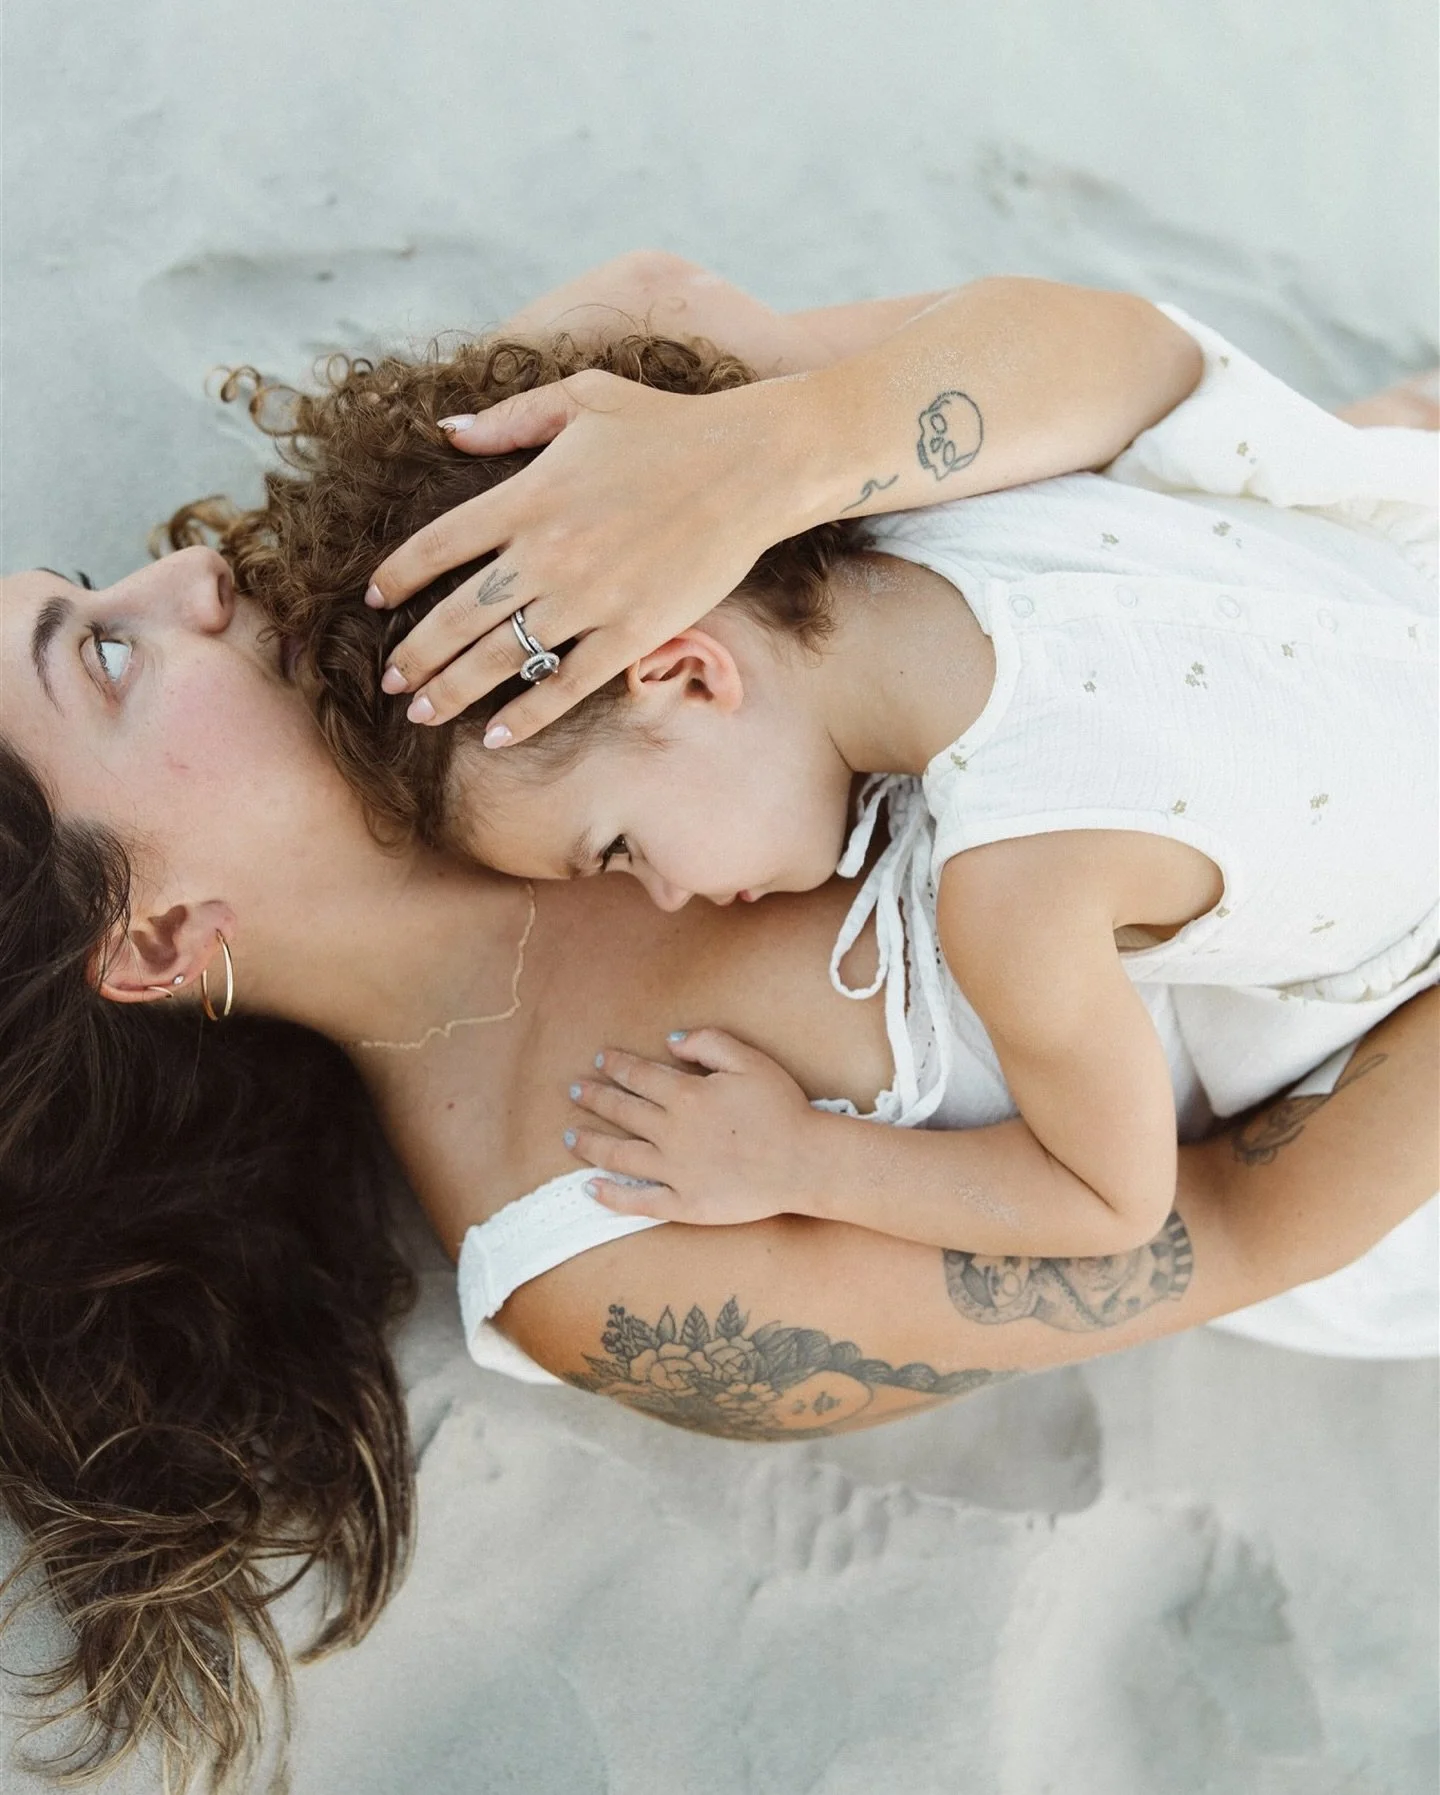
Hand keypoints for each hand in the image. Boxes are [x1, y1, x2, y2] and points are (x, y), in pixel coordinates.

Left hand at [365, 372, 812, 742]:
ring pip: (501, 658)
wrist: (752, 465)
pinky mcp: (632, 631)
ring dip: (453, 690)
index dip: (397, 576)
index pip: (438, 546)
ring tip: (422, 711)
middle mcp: (547, 552)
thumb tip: (448, 429)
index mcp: (526, 495)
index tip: (374, 597)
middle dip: (416, 654)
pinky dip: (526, 714)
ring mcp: (589, 598)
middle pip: (457, 617)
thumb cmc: (668, 425)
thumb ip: (510, 418)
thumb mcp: (583, 395)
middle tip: (391, 681)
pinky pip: (566, 683)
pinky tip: (496, 734)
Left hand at [563, 1028, 820, 1223]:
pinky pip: (638, 1201)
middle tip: (573, 1090)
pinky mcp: (683, 1204)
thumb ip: (709, 1043)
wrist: (804, 1162)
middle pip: (622, 1111)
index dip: (616, 1065)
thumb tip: (671, 1040)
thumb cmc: (781, 1108)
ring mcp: (675, 1171)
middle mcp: (672, 1132)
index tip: (600, 1059)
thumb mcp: (750, 1060)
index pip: (639, 1075)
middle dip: (594, 1097)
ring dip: (589, 1144)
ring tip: (568, 1136)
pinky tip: (590, 1187)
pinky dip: (610, 1196)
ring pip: (618, 1155)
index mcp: (687, 1095)